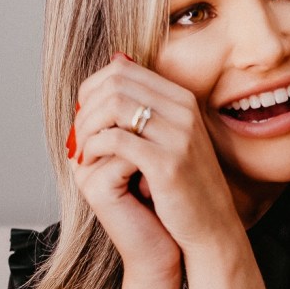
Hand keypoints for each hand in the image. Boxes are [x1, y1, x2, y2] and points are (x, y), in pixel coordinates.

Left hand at [69, 54, 243, 268]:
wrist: (211, 227)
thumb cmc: (184, 186)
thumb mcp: (171, 138)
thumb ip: (146, 106)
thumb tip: (116, 61)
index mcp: (182, 99)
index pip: (122, 70)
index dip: (92, 89)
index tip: (83, 115)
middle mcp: (183, 110)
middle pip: (115, 83)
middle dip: (86, 106)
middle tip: (77, 134)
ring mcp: (178, 135)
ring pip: (114, 105)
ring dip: (87, 126)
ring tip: (81, 149)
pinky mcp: (167, 163)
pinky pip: (116, 140)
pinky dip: (93, 147)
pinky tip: (89, 162)